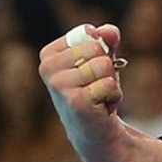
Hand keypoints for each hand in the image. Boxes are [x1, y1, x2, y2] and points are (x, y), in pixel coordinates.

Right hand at [39, 23, 124, 161]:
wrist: (96, 131)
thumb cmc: (96, 91)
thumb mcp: (102, 60)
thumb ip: (106, 40)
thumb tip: (109, 31)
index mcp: (49, 54)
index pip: (87, 33)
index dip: (100, 50)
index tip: (91, 69)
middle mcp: (48, 68)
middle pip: (95, 48)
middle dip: (107, 67)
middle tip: (97, 85)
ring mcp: (59, 85)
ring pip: (104, 65)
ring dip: (110, 82)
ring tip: (99, 96)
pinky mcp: (75, 101)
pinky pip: (109, 84)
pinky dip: (114, 95)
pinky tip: (102, 107)